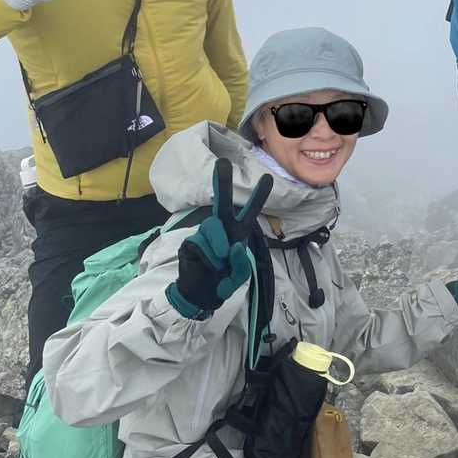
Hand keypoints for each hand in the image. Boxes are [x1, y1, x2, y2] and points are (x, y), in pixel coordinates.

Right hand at [165, 160, 271, 319]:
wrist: (200, 295)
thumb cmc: (223, 281)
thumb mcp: (239, 277)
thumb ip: (241, 263)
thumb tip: (234, 246)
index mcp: (238, 232)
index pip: (249, 212)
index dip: (258, 196)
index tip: (267, 178)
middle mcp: (222, 228)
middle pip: (222, 203)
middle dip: (222, 182)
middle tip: (222, 162)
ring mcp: (204, 234)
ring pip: (212, 227)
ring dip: (219, 245)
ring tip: (220, 261)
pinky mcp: (190, 243)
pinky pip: (200, 243)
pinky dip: (207, 257)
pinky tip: (207, 265)